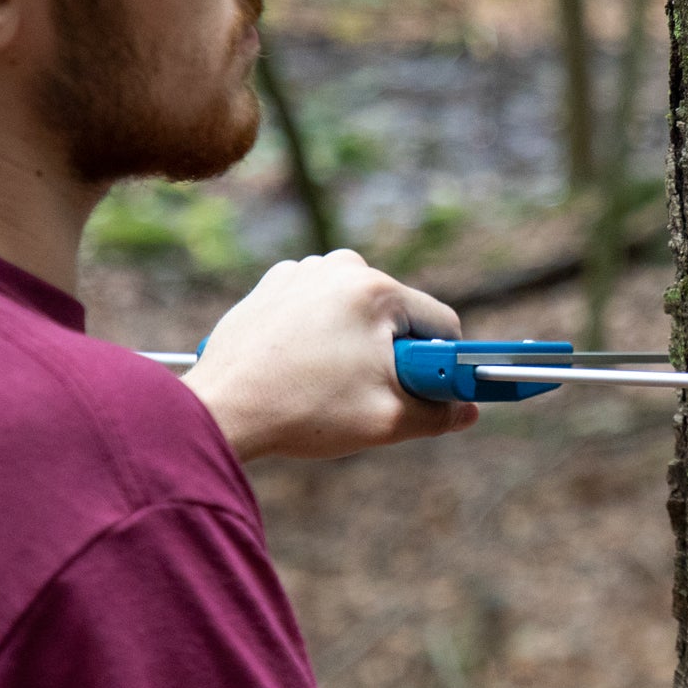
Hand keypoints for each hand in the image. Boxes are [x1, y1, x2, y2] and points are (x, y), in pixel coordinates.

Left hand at [184, 250, 478, 462]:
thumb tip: (467, 410)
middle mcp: (340, 267)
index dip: (442, 365)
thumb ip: (439, 413)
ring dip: (357, 343)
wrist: (220, 410)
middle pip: (398, 314)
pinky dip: (320, 335)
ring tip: (325, 383)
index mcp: (376, 290)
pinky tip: (299, 368)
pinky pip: (319, 308)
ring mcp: (301, 272)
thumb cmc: (303, 411)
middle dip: (394, 354)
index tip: (425, 393)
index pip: (442, 324)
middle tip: (366, 393)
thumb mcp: (387, 420)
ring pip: (357, 311)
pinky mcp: (271, 286)